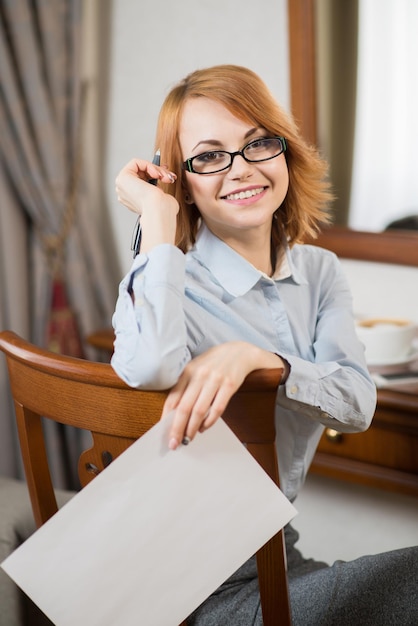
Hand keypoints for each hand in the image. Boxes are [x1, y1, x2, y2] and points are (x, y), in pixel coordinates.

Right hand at [115, 158, 178, 250]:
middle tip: (168, 176)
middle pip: (141, 173)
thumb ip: (156, 190)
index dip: (155, 174)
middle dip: (158, 171)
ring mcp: (122, 186)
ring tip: (166, 177)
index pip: (142, 180)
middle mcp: (125, 193)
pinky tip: (156, 174)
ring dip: (156, 170)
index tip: (167, 176)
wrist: (159, 211)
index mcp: (133, 200)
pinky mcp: (123, 178)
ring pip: (140, 168)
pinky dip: (149, 165)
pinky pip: (136, 162)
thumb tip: (160, 183)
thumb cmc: (162, 210)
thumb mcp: (160, 197)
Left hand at [163, 342, 283, 449]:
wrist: (240, 351)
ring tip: (189, 438)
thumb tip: (174, 413)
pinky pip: (217, 408)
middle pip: (184, 407)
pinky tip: (204, 427)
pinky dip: (209, 422)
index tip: (164, 433)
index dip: (166, 418)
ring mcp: (215, 380)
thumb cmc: (215, 363)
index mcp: (188, 371)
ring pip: (199, 410)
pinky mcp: (229, 385)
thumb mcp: (197, 369)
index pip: (172, 398)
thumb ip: (186, 386)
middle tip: (175, 443)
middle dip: (177, 428)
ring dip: (192, 428)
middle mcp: (199, 375)